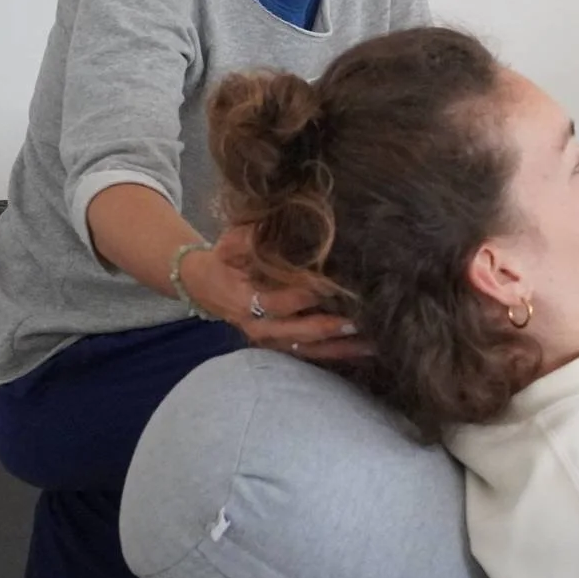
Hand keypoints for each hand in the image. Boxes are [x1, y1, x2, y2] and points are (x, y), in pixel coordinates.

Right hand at [181, 227, 366, 361]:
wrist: (205, 285)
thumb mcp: (230, 244)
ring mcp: (270, 340)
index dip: (305, 295)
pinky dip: (337, 353)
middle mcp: (258, 327)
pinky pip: (311, 354)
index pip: (278, 302)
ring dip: (341, 348)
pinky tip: (363, 350)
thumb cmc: (223, 260)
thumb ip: (252, 237)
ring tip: (373, 345)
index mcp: (244, 302)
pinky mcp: (281, 345)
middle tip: (359, 321)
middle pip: (298, 332)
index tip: (333, 286)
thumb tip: (282, 223)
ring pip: (308, 349)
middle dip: (329, 327)